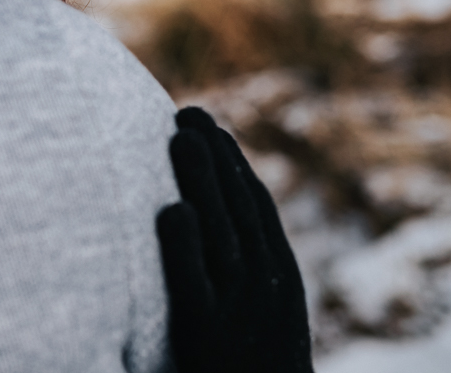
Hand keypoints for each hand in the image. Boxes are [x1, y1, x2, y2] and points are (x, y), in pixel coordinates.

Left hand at [156, 107, 312, 372]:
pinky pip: (195, 284)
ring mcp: (240, 311)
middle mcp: (266, 289)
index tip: (212, 128)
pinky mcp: (207, 336)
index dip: (234, 165)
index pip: (256, 210)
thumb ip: (232, 280)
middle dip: (214, 157)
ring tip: (179, 135)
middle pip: (238, 209)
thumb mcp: (254, 326)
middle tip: (186, 113)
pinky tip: (169, 209)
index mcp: (281, 282)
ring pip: (221, 232)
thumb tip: (200, 229)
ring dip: (202, 180)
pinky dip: (184, 245)